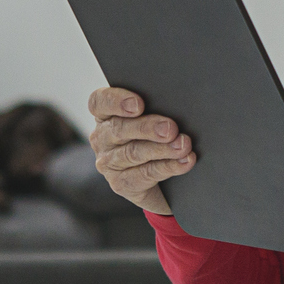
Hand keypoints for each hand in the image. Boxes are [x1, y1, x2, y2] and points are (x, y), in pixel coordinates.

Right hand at [87, 87, 194, 215]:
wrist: (160, 182)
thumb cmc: (154, 139)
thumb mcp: (150, 121)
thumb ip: (155, 110)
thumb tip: (176, 106)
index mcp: (105, 115)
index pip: (99, 102)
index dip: (115, 100)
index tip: (138, 104)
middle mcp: (101, 138)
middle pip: (119, 128)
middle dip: (147, 128)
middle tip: (170, 128)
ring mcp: (108, 163)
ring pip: (133, 152)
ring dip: (162, 149)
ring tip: (183, 145)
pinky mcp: (121, 184)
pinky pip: (145, 173)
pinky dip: (168, 166)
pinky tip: (184, 161)